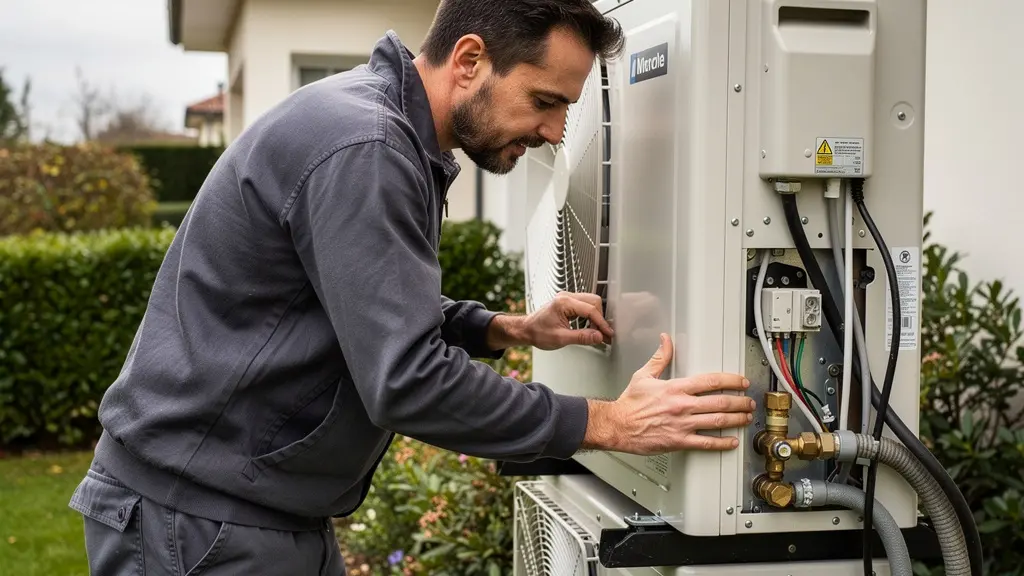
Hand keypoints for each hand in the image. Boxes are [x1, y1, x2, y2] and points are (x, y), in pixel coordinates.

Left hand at [525, 292, 614, 349]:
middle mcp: (566, 297)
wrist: (526, 330)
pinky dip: (590, 316)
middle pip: (594, 302)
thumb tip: (598, 336)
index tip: (607, 333)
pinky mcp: (568, 303)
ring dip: (596, 317)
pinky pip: (585, 305)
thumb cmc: (537, 332)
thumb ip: (581, 337)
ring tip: (596, 332)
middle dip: (600, 319)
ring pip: (591, 302)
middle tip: (603, 334)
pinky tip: (590, 327)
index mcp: (564, 303)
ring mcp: (567, 298)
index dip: (601, 323)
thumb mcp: (560, 338)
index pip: (590, 310)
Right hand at [582, 333, 754, 454]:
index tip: (741, 381)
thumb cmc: (629, 404)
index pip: (711, 381)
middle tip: (749, 401)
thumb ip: (659, 358)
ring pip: (717, 421)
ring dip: (737, 419)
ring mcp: (682, 424)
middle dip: (740, 402)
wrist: (617, 426)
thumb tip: (666, 340)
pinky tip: (731, 441)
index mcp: (676, 388)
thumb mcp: (643, 376)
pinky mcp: (679, 441)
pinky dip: (722, 443)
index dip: (731, 380)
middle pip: (720, 402)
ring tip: (747, 418)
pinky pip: (705, 443)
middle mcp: (682, 406)